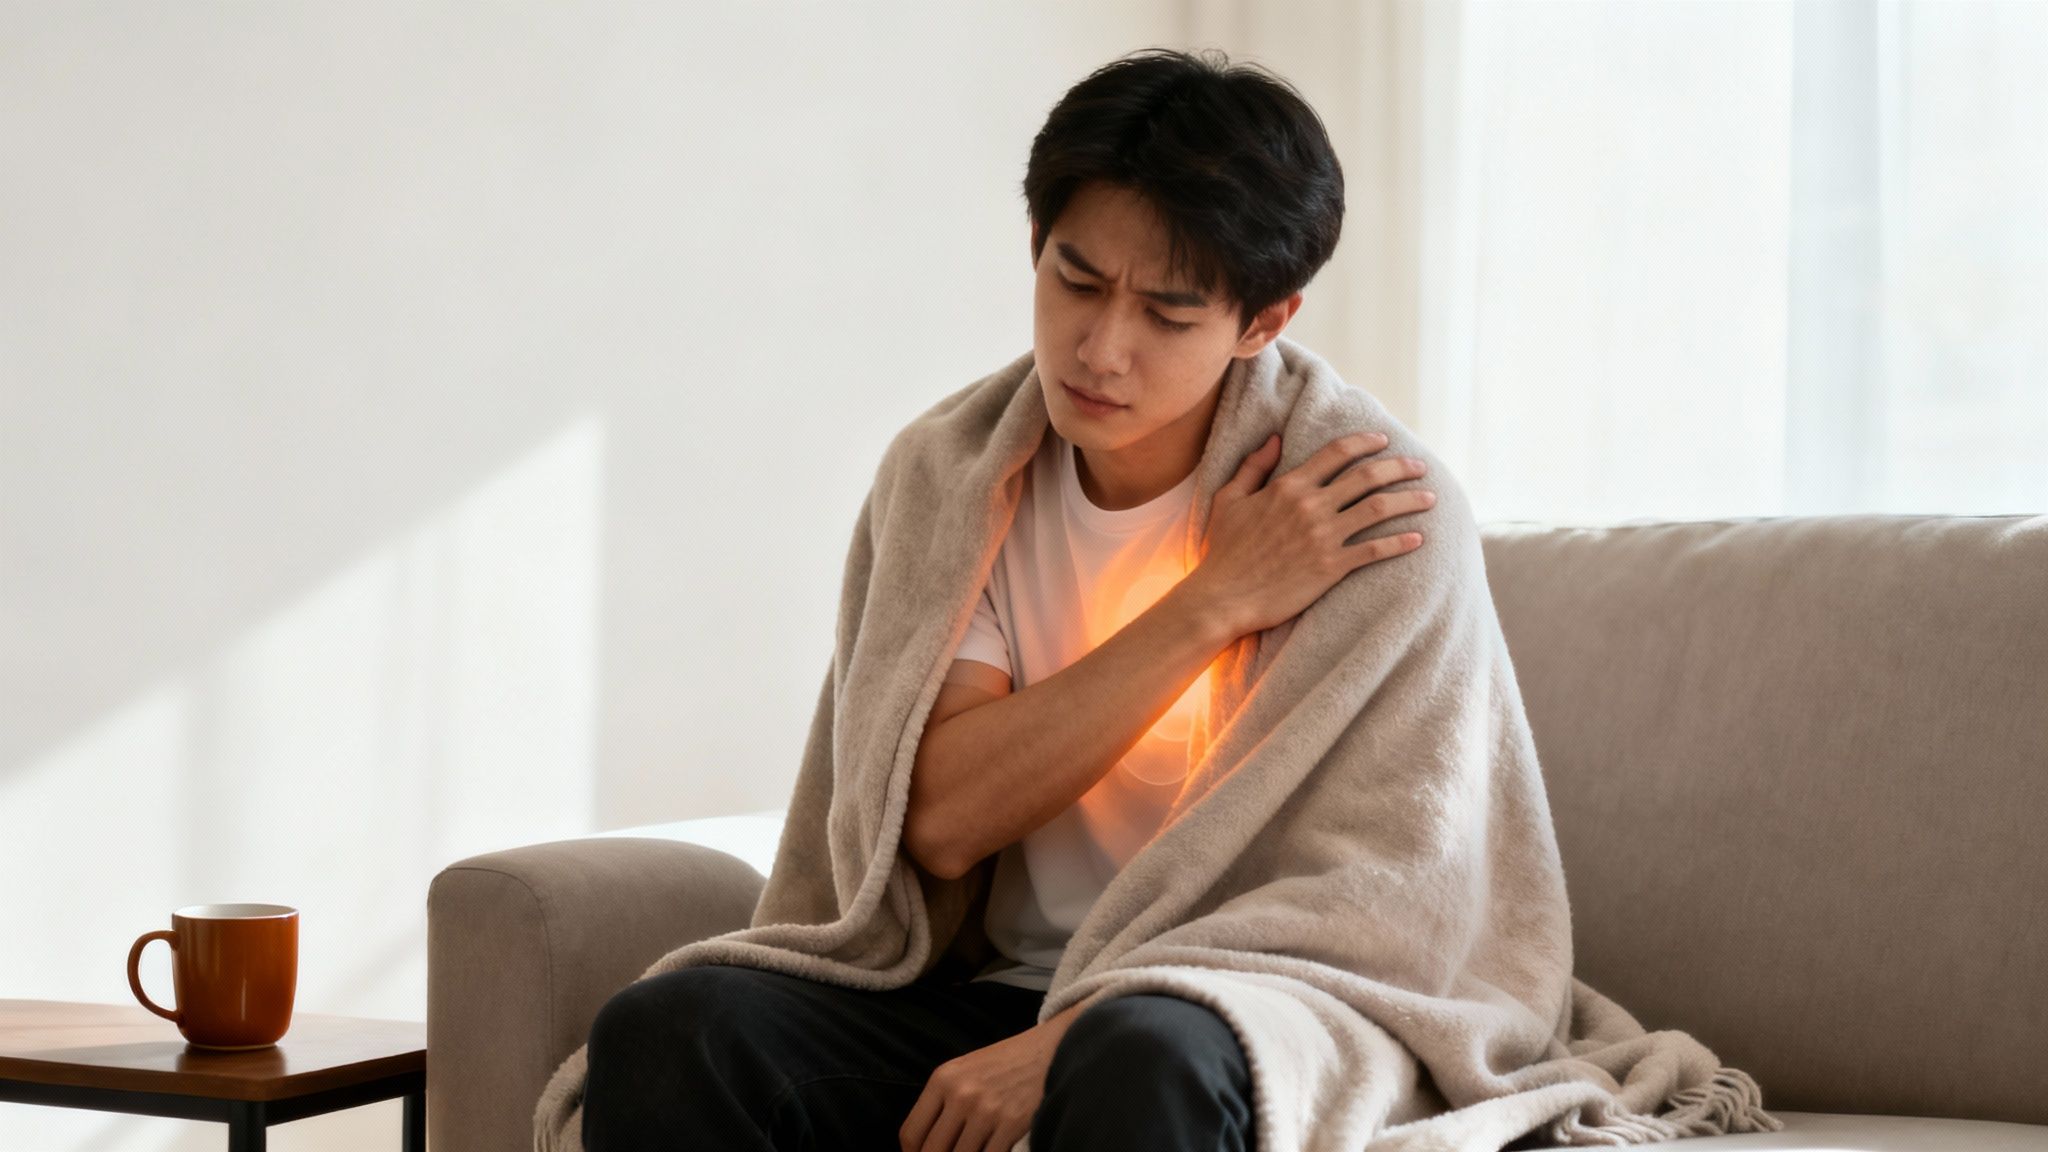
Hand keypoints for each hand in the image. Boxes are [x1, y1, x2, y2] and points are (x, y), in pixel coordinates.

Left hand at [898, 1005, 1080, 1151]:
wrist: (1053, 1050)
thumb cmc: (1008, 1063)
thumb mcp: (966, 1070)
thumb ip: (943, 1102)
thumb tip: (926, 1144)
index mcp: (943, 1079)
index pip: (911, 1133)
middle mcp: (961, 1095)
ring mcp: (986, 1111)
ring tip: (972, 1151)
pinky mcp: (1012, 1125)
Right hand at [1188, 430, 1432, 637]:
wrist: (1222, 597)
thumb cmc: (1222, 552)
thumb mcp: (1229, 500)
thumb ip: (1253, 467)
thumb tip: (1274, 439)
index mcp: (1288, 486)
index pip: (1337, 453)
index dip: (1365, 443)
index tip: (1384, 441)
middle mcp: (1310, 506)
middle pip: (1367, 476)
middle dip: (1399, 467)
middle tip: (1420, 466)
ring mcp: (1323, 536)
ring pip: (1378, 508)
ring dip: (1408, 501)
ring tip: (1429, 498)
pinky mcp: (1330, 567)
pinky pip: (1374, 550)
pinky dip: (1399, 542)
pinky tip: (1418, 539)